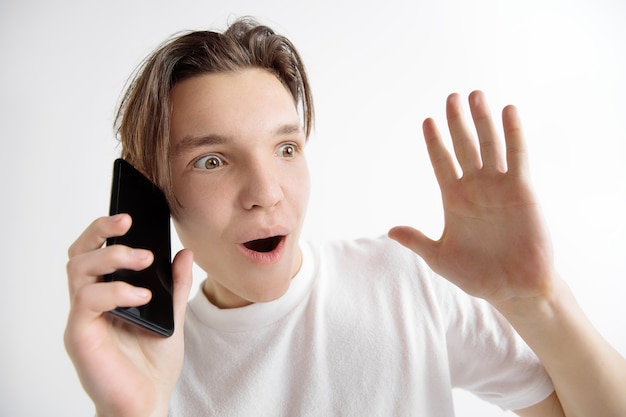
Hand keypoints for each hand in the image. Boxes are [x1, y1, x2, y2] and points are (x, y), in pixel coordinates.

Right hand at [64, 214, 192, 416]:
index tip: (130, 214)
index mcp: (107, 293)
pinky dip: (115, 291)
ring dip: (111, 257)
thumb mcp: (173, 316)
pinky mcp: (79, 335)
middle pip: (79, 253)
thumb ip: (176, 286)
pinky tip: (141, 295)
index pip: (94, 251)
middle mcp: (89, 302)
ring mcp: (82, 318)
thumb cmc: (153, 362)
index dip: (105, 229)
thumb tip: (185, 251)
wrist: (148, 401)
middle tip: (127, 222)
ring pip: (78, 270)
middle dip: (100, 231)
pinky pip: (87, 301)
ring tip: (144, 258)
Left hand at [389, 91, 555, 304]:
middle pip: (464, 146)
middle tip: (451, 96)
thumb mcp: (440, 257)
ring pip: (489, 145)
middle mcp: (475, 187)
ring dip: (482, 120)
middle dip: (457, 122)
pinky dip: (513, 134)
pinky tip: (508, 111)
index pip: (442, 162)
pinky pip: (517, 157)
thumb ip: (417, 241)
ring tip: (476, 94)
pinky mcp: (522, 190)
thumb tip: (390, 231)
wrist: (513, 288)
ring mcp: (499, 187)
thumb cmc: (477, 275)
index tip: (427, 120)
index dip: (435, 142)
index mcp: (454, 199)